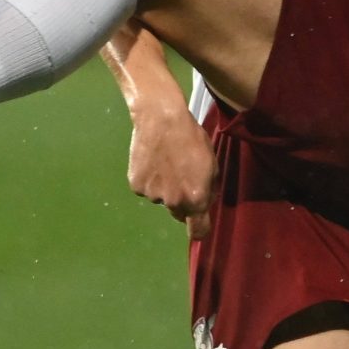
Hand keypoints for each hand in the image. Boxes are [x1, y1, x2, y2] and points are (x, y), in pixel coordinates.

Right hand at [126, 103, 215, 230]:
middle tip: (181, 178)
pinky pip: (146, 188)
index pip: (198, 230)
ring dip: (164, 187)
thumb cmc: (192, 138)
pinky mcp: (136, 185)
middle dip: (182, 202)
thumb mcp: (211, 163)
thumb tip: (204, 202)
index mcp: (196, 199)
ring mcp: (152, 195)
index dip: (199, 230)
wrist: (160, 118)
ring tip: (165, 162)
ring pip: (161, 198)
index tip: (198, 227)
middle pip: (178, 213)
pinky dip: (149, 179)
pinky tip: (151, 161)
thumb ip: (209, 188)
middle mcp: (173, 202)